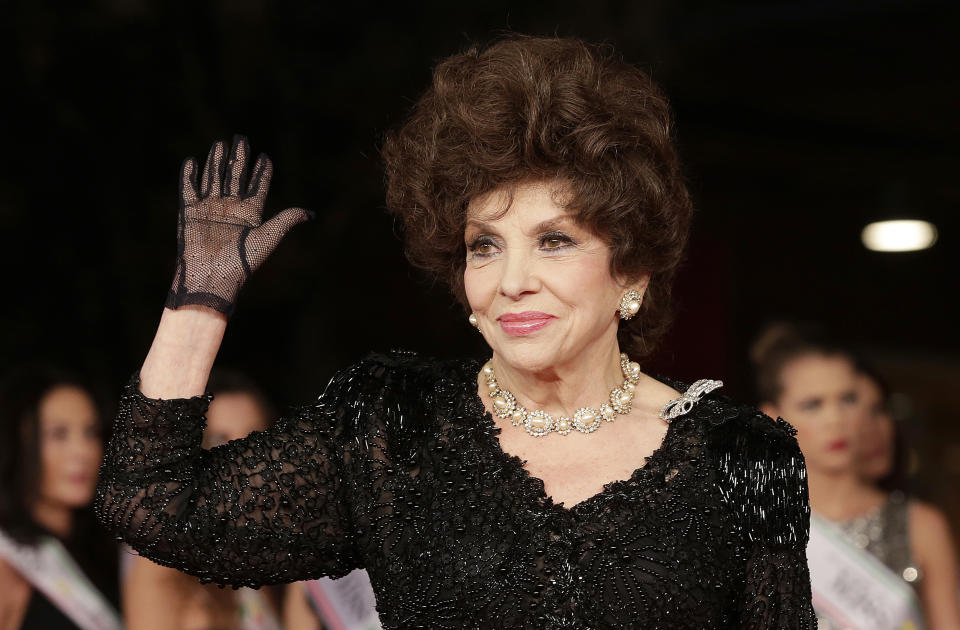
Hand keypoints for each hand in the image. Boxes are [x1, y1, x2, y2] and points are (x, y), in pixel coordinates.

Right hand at [165, 135, 311, 315]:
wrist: (212, 277)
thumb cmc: (242, 262)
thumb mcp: (268, 238)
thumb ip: (286, 220)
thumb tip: (310, 213)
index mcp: (251, 214)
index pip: (258, 186)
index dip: (262, 171)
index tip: (265, 156)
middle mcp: (231, 208)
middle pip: (236, 176)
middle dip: (239, 158)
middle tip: (241, 138)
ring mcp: (210, 208)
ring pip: (214, 178)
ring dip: (217, 161)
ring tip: (220, 143)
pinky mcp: (189, 212)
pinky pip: (188, 189)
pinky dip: (189, 176)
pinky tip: (192, 161)